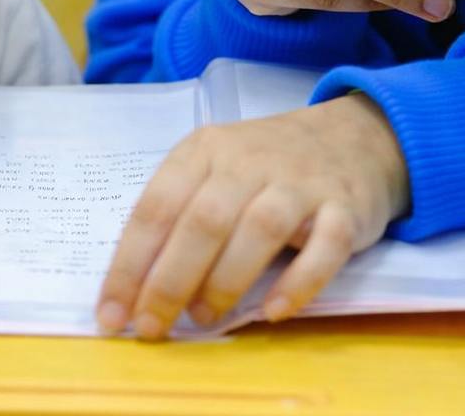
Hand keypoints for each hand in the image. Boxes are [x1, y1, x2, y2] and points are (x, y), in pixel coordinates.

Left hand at [95, 94, 409, 339]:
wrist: (352, 137)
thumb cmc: (266, 166)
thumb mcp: (214, 170)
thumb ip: (180, 216)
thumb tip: (137, 288)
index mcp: (204, 150)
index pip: (156, 207)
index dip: (130, 264)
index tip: (112, 312)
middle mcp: (248, 161)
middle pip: (203, 222)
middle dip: (169, 281)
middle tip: (152, 327)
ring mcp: (299, 183)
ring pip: (258, 229)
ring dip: (225, 280)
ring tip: (203, 318)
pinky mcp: (344, 207)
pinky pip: (325, 246)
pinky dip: (299, 282)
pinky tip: (274, 312)